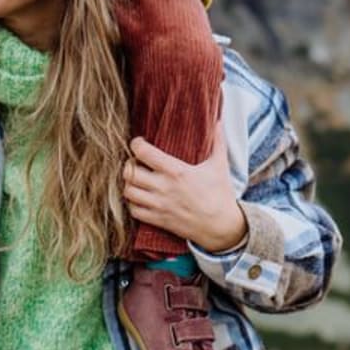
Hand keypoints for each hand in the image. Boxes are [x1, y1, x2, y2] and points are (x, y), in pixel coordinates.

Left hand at [122, 130, 246, 253]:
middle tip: (135, 161)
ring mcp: (159, 205)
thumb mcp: (220, 165)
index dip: (136, 144)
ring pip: (128, 192)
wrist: (222, 227)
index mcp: (176, 171)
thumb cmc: (220, 195)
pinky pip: (133, 211)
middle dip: (129, 164)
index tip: (139, 143)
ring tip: (136, 179)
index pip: (144, 153)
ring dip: (129, 183)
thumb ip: (218, 141)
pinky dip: (132, 203)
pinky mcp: (158, 220)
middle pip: (129, 172)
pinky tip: (140, 197)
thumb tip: (219, 122)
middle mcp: (163, 188)